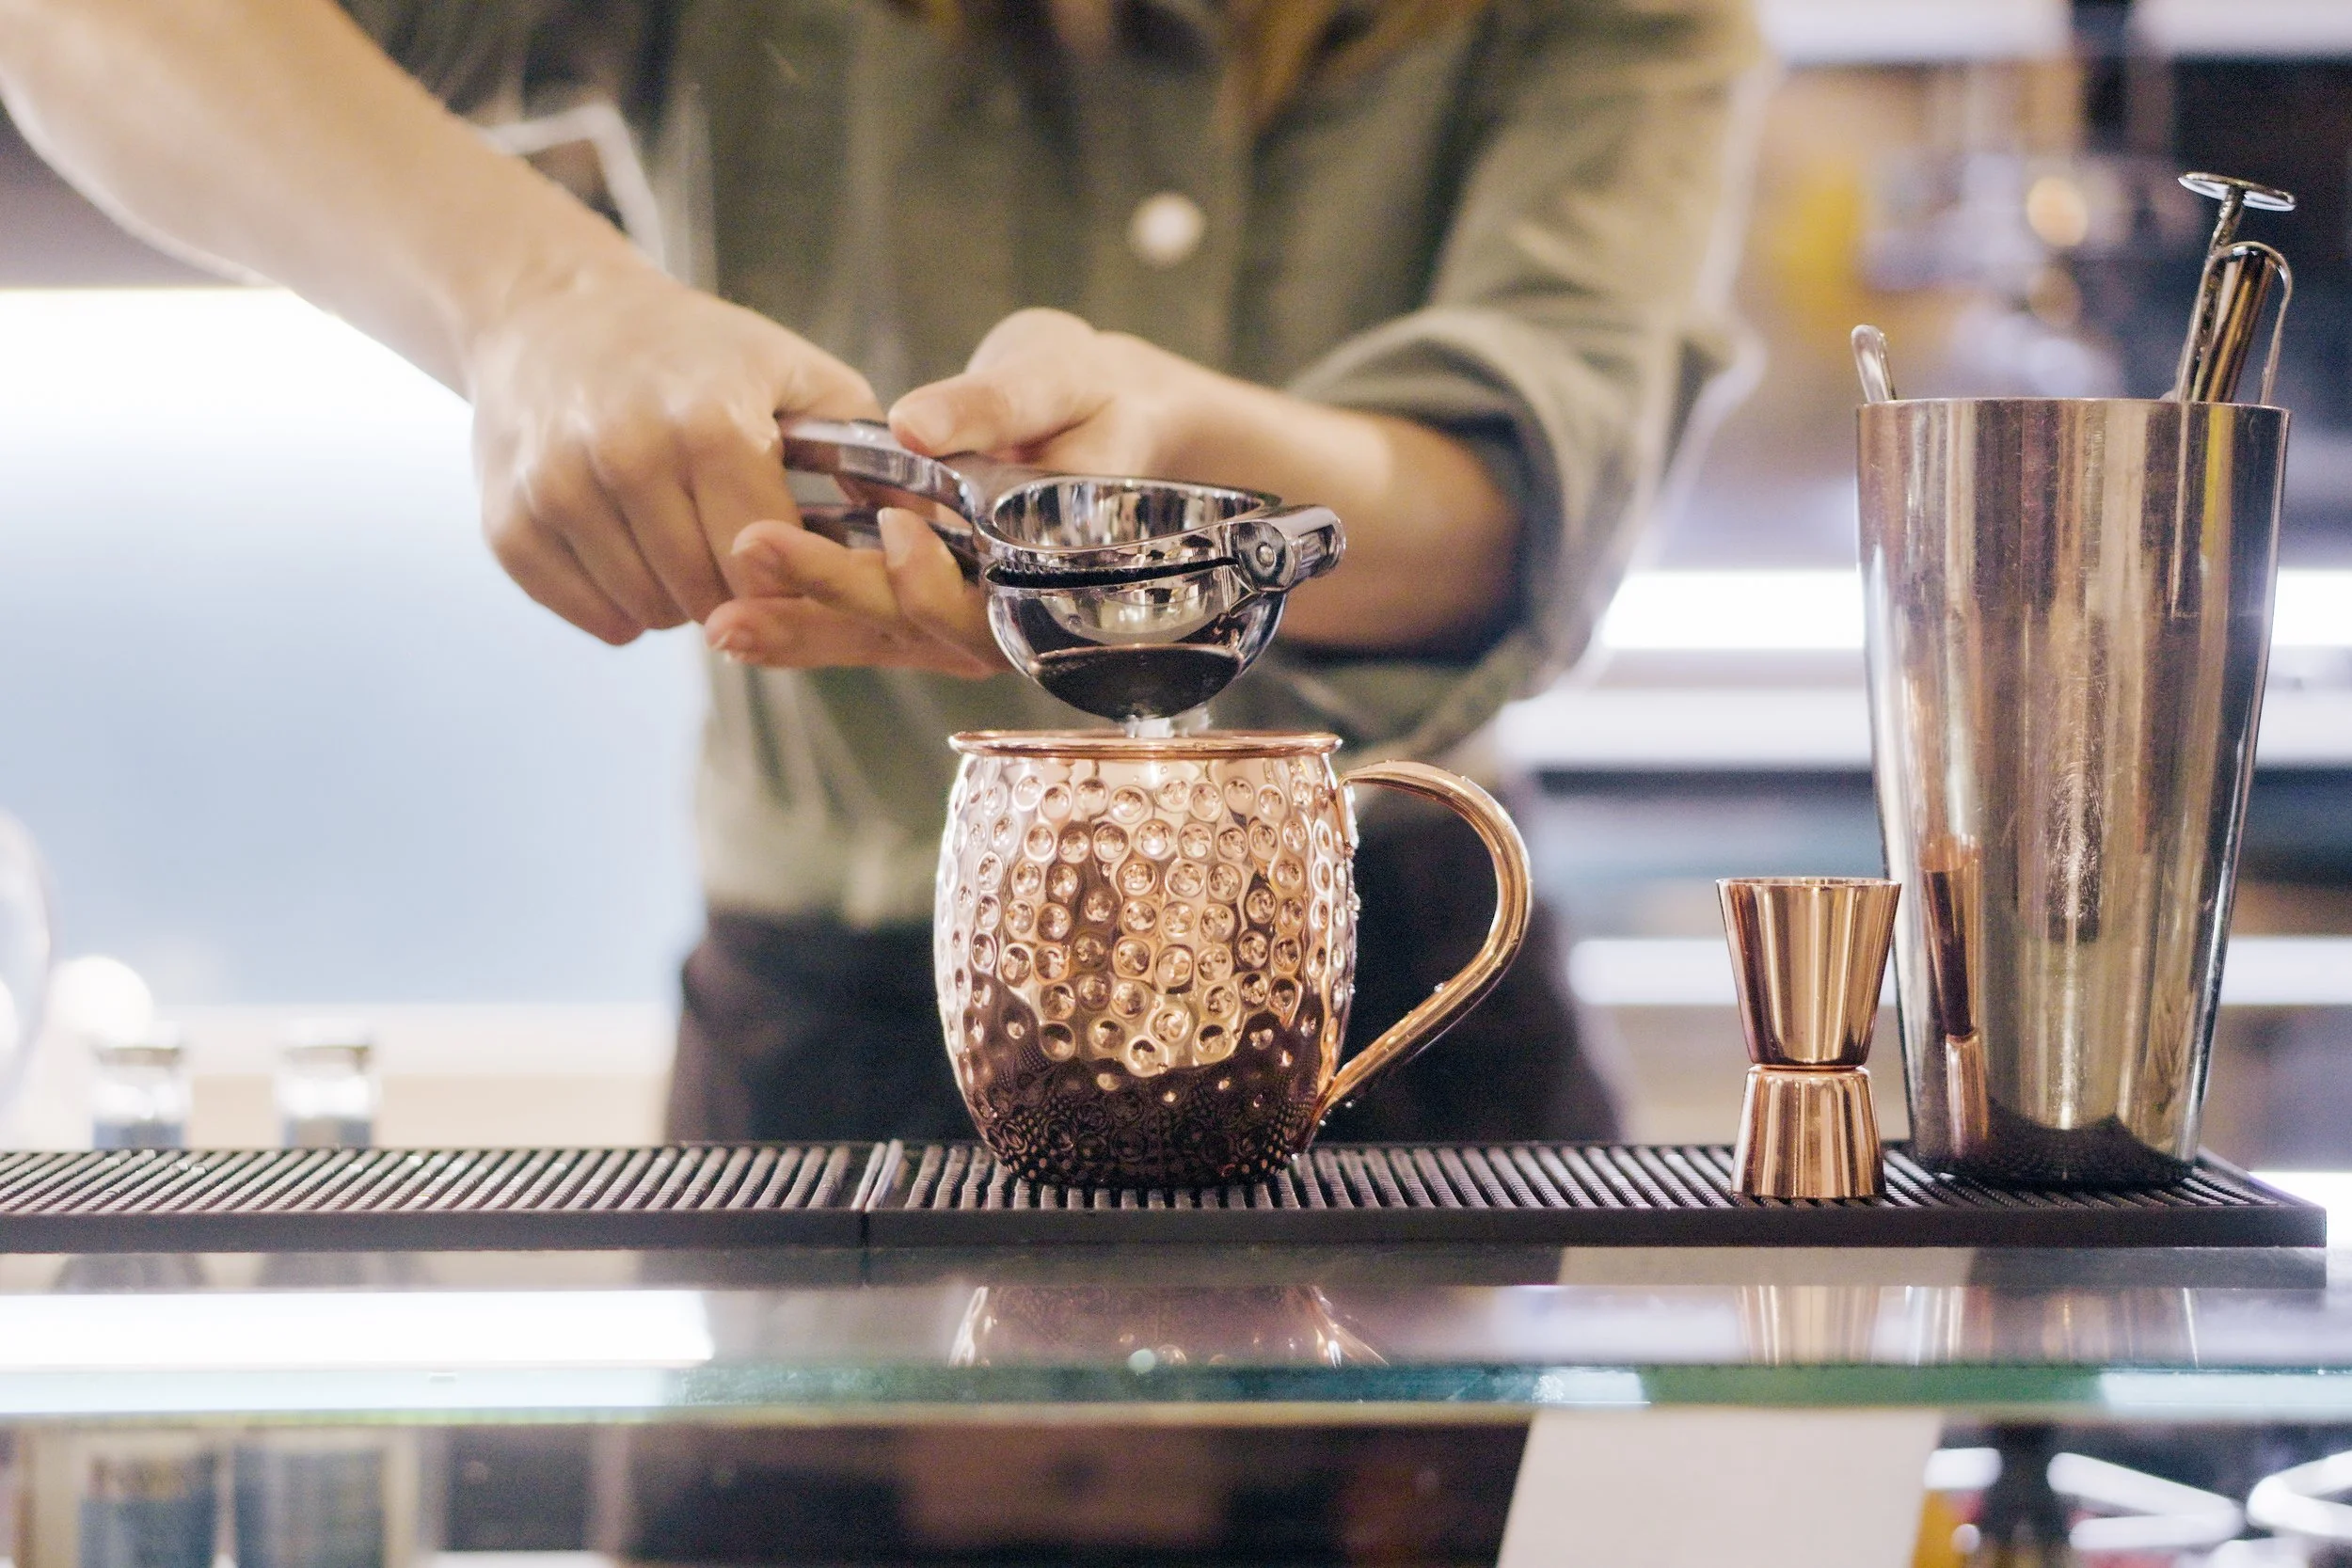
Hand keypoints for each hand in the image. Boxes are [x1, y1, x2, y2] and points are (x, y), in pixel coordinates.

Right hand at [466, 260, 878, 644]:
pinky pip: (588, 612)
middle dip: (739, 594)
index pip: (767, 559)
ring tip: (686, 546)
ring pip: (648, 613)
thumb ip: (864, 450)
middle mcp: (627, 457)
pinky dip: (618, 605)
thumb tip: (920, 530)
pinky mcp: (508, 523)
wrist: (550, 315)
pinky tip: (634, 556)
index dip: (792, 577)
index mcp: (710, 422)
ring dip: (679, 602)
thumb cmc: (694, 352)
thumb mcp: (792, 371)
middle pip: (708, 595)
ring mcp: (558, 491)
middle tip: (742, 560)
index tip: (798, 562)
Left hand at [705, 309, 1211, 674]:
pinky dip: (798, 623)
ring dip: (798, 630)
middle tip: (754, 551)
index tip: (890, 530)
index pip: (991, 603)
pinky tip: (733, 617)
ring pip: (878, 639)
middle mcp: (1010, 611)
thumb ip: (990, 406)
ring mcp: (961, 616)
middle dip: (834, 599)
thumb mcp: (1055, 381)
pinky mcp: (920, 605)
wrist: (1101, 416)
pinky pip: (859, 627)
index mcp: (1058, 570)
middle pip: (918, 628)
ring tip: (721, 620)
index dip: (935, 583)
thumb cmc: (1093, 394)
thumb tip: (915, 426)